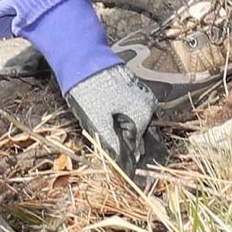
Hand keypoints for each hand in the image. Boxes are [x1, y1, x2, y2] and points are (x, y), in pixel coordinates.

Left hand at [63, 64, 161, 182]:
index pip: (135, 146)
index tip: (124, 175)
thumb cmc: (89, 89)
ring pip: (134, 123)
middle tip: (113, 156)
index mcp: (141, 114)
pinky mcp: (133, 88)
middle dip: (125, 145)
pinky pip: (131, 111)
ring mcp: (141, 94)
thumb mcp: (97, 120)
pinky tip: (111, 121)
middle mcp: (147, 104)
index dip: (126, 161)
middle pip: (136, 134)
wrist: (84, 57)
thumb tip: (119, 162)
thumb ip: (110, 142)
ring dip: (124, 133)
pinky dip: (123, 119)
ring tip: (110, 138)